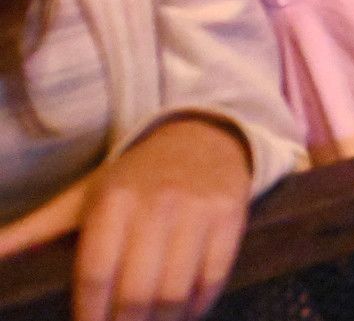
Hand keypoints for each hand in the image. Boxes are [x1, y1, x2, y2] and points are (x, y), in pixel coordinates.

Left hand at [70, 115, 252, 320]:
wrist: (202, 138)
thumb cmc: (133, 180)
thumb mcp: (82, 198)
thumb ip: (33, 231)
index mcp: (113, 200)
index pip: (95, 274)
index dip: (89, 314)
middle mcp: (157, 202)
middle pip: (136, 290)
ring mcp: (198, 209)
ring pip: (176, 291)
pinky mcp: (231, 216)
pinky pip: (213, 278)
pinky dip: (198, 307)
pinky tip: (184, 313)